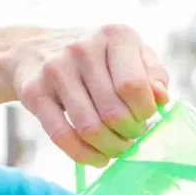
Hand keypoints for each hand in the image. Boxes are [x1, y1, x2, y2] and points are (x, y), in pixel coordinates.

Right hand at [10, 25, 170, 165]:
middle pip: (114, 113)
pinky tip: (97, 157)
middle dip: (129, 135)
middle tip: (130, 137)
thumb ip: (154, 75)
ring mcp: (55, 69)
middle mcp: (83, 48)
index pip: (134, 86)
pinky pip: (62, 136)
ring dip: (109, 148)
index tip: (144, 117)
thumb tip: (161, 98)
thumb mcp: (132, 54)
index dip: (144, 112)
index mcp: (115, 36)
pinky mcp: (34, 91)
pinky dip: (84, 155)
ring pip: (89, 128)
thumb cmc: (99, 57)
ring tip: (116, 148)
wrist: (34, 48)